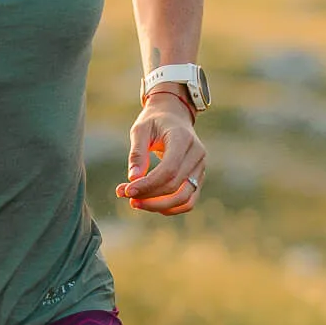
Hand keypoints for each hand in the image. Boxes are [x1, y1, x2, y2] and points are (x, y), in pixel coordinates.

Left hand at [118, 98, 206, 213]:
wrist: (174, 116)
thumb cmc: (154, 121)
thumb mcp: (140, 129)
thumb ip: (137, 153)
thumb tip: (133, 179)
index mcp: (183, 139)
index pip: (169, 170)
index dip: (148, 184)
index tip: (126, 190)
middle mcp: (197, 154)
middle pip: (175, 186)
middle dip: (148, 196)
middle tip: (124, 194)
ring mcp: (201, 167)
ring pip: (184, 198)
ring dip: (158, 206)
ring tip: (136, 203)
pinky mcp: (198, 177)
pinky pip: (188, 201)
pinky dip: (170, 208)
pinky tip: (150, 204)